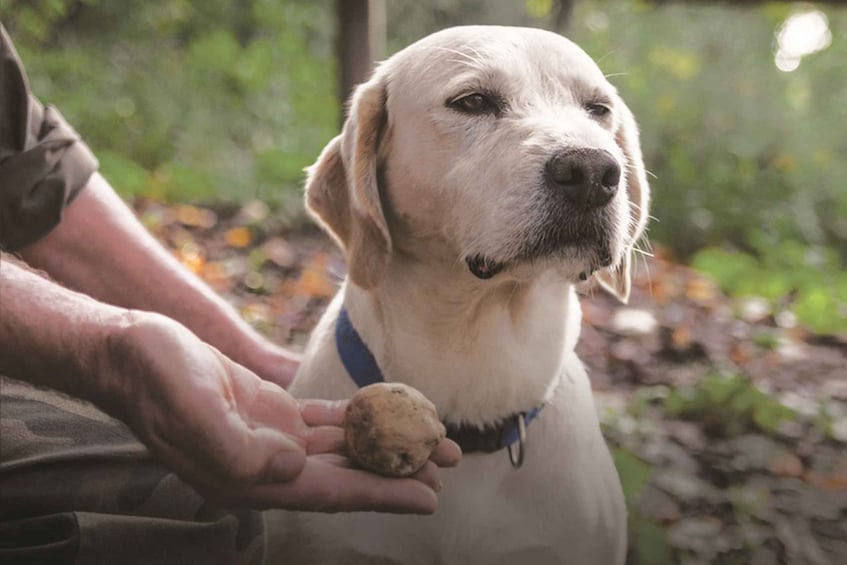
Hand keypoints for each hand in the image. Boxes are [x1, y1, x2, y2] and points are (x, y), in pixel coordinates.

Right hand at [107, 312, 460, 512]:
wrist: (132, 353)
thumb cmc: (156, 380)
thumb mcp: (191, 410)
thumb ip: (239, 448)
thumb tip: (292, 468)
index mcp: (249, 477)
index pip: (329, 492)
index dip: (380, 494)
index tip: (428, 496)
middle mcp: (267, 465)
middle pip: (347, 473)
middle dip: (398, 469)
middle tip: (448, 462)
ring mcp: (271, 439)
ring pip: (343, 447)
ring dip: (386, 443)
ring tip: (431, 439)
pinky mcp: (272, 412)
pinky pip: (326, 419)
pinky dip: (359, 417)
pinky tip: (386, 412)